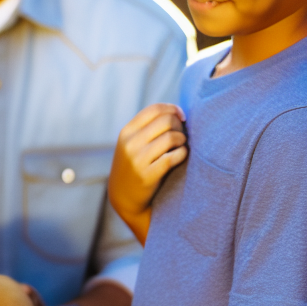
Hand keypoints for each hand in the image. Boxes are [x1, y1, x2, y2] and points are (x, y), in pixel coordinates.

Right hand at [108, 103, 187, 242]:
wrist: (124, 196)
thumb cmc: (134, 164)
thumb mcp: (132, 143)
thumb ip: (148, 127)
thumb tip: (177, 112)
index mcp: (126, 132)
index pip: (154, 109)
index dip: (172, 109)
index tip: (181, 117)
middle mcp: (130, 143)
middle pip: (166, 121)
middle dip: (179, 125)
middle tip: (181, 135)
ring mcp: (138, 159)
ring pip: (171, 138)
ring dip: (182, 140)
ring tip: (181, 146)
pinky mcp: (148, 175)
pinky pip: (173, 157)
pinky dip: (182, 154)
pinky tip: (180, 156)